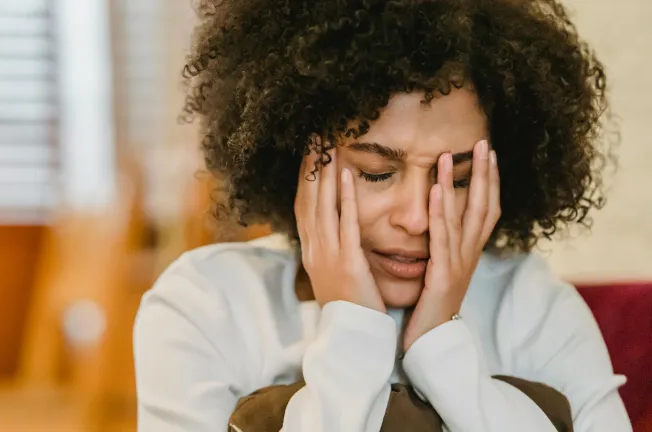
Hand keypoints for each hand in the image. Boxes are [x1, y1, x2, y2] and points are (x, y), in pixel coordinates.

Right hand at [295, 147, 385, 313]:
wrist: (353, 335)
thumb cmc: (348, 303)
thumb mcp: (333, 270)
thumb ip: (331, 245)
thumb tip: (332, 224)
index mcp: (311, 250)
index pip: (303, 205)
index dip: (305, 175)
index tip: (309, 150)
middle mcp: (314, 248)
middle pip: (308, 198)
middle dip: (310, 165)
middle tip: (314, 135)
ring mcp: (328, 255)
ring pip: (322, 205)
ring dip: (324, 173)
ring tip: (328, 144)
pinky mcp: (347, 262)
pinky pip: (345, 224)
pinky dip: (346, 198)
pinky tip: (348, 175)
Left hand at [403, 140, 499, 351]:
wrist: (431, 342)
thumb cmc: (431, 306)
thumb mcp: (440, 270)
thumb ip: (442, 246)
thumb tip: (438, 221)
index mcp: (468, 253)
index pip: (486, 210)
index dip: (490, 182)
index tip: (489, 154)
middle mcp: (469, 255)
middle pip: (484, 207)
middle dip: (485, 174)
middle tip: (484, 144)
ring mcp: (459, 264)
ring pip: (464, 217)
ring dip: (459, 184)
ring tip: (453, 156)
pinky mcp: (444, 275)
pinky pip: (443, 238)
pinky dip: (440, 211)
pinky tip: (435, 189)